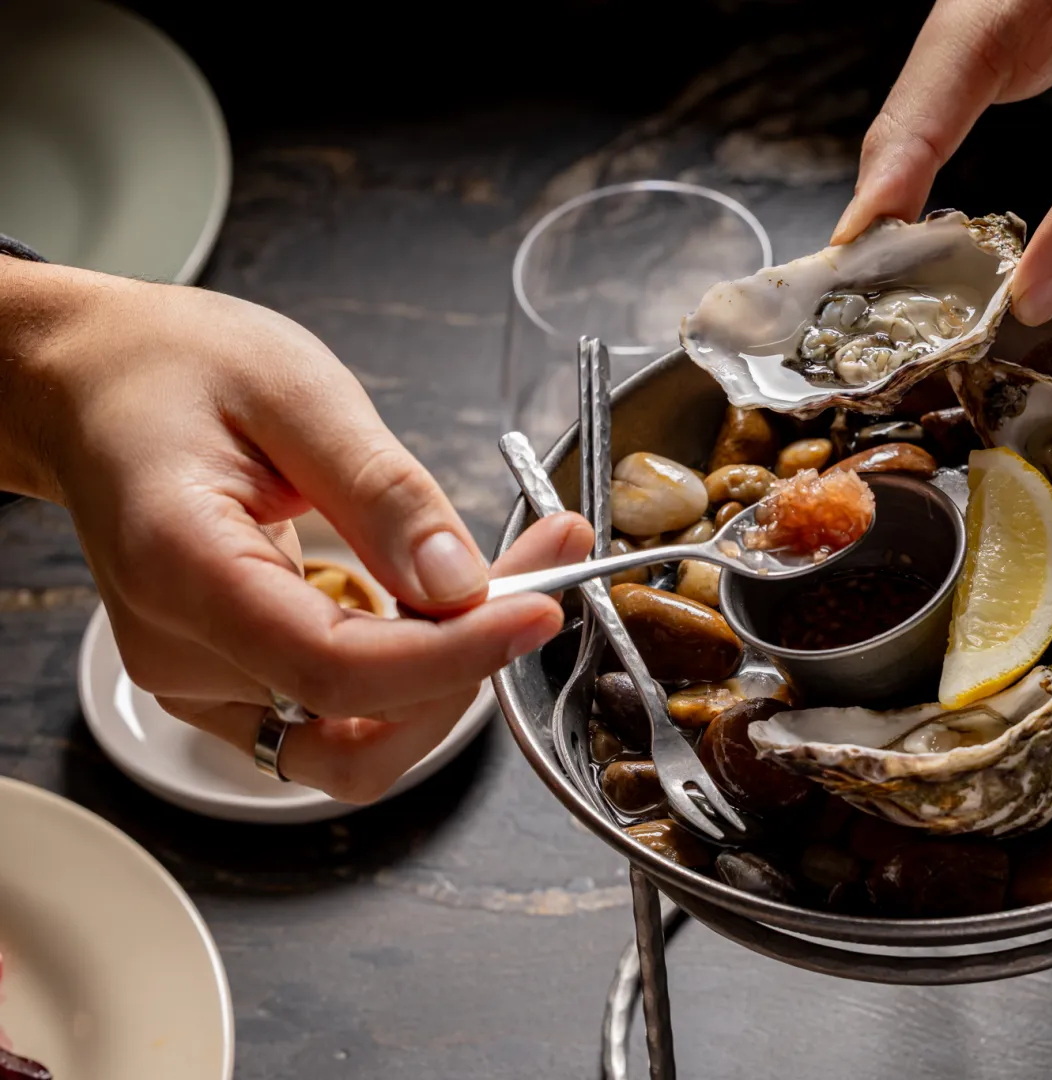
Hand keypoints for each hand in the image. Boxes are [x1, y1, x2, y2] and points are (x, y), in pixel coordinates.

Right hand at [0, 260, 590, 803]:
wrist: (98, 389)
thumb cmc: (177, 374)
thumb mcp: (296, 391)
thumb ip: (379, 491)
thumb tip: (458, 584)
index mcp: (181, 569)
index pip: (334, 669)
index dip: (453, 656)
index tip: (541, 611)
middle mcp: (181, 652)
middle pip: (357, 719)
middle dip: (468, 661)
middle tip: (545, 567)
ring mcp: (202, 683)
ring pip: (359, 737)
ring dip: (451, 675)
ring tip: (511, 577)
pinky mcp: (232, 685)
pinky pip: (342, 717)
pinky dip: (414, 674)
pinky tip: (447, 602)